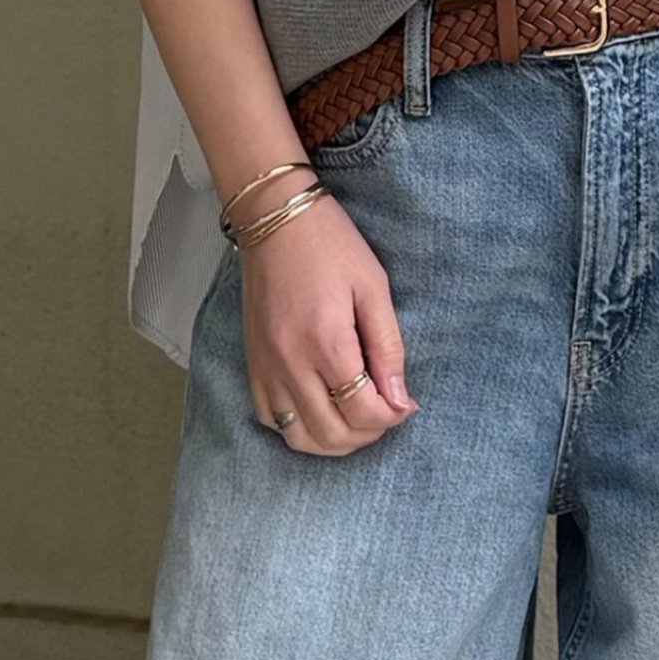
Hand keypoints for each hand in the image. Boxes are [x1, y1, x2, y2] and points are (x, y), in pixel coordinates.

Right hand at [238, 191, 419, 455]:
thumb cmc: (331, 244)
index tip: (406, 404)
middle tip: (387, 412)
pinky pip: (270, 419)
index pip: (362, 411)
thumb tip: (399, 397)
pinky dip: (299, 428)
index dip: (391, 417)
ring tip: (357, 419)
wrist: (274, 219)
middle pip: (332, 433)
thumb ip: (388, 346)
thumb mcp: (373, 286)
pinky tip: (320, 410)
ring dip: (334, 440)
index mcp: (326, 341)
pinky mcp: (252, 363)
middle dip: (368, 433)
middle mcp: (290, 363)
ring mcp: (266, 367)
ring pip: (298, 437)